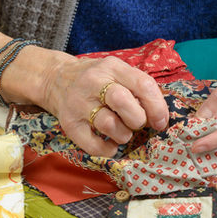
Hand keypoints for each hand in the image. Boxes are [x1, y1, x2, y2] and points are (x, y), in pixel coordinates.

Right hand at [40, 55, 168, 156]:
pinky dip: (108, 150)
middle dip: (137, 120)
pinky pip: (93, 145)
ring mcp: (78, 103)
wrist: (56, 79)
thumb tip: (159, 118)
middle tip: (136, 124)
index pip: (142, 84)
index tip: (160, 122)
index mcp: (112, 67)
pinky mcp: (69, 123)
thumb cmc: (96, 80)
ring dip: (123, 135)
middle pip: (122, 102)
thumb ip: (137, 88)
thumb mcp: (116, 72)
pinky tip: (110, 145)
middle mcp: (93, 82)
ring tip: (122, 133)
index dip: (157, 107)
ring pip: (109, 125)